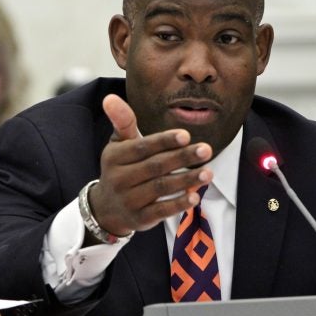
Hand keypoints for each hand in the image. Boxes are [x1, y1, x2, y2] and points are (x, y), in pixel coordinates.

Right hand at [88, 94, 212, 236]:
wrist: (107, 208)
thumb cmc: (120, 167)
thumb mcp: (118, 144)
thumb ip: (122, 121)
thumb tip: (110, 97)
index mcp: (114, 157)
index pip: (141, 148)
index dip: (164, 141)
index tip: (186, 135)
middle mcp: (119, 179)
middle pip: (154, 167)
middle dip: (182, 158)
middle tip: (207, 149)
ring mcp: (129, 200)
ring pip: (160, 188)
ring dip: (186, 180)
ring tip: (209, 172)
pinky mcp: (139, 219)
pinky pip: (160, 211)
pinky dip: (178, 204)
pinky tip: (195, 197)